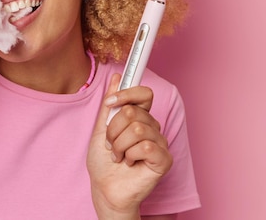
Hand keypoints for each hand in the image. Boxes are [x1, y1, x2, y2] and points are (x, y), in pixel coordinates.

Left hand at [86, 74, 172, 217]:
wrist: (104, 187)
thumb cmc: (104, 161)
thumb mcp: (101, 128)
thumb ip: (110, 104)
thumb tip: (115, 78)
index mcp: (140, 117)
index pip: (143, 93)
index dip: (127, 93)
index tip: (110, 102)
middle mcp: (152, 127)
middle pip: (133, 112)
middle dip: (113, 129)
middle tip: (110, 144)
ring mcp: (160, 143)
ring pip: (137, 129)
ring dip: (119, 145)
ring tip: (118, 156)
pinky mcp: (164, 159)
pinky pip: (146, 146)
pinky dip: (130, 155)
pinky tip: (129, 163)